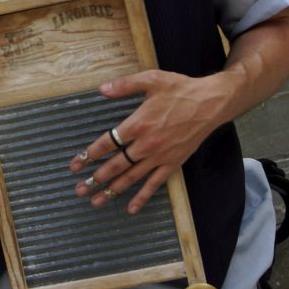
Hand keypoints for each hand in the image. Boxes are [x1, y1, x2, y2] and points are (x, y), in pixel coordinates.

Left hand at [69, 69, 225, 213]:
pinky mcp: (174, 163)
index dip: (90, 154)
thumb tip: (102, 89)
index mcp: (138, 124)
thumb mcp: (151, 80)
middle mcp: (146, 144)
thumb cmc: (180, 89)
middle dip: (96, 178)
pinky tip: (131, 208)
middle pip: (116, 165)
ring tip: (96, 201)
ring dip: (112, 190)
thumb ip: (125, 85)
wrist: (211, 104)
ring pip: (132, 177)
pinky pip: (155, 184)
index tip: (76, 164)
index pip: (107, 143)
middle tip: (80, 189)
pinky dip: (142, 197)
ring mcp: (160, 156)